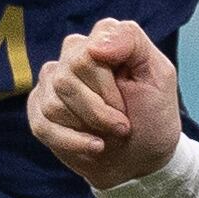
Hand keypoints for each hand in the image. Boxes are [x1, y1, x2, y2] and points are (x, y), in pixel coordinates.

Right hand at [29, 17, 183, 186]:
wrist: (143, 157)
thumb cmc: (152, 114)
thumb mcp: (159, 74)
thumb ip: (131, 40)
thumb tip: (92, 46)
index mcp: (100, 41)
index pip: (85, 55)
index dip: (106, 88)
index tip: (127, 107)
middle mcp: (71, 56)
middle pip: (66, 81)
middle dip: (99, 112)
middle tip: (122, 124)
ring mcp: (51, 83)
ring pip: (53, 105)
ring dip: (88, 128)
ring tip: (109, 134)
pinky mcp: (39, 111)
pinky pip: (41, 125)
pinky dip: (72, 142)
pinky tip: (93, 146)